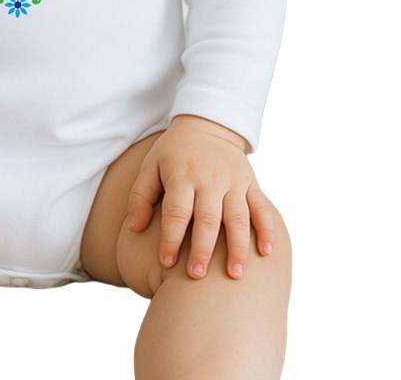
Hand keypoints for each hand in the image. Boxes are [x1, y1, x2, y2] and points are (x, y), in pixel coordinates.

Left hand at [127, 115, 277, 279]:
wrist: (207, 124)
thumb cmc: (174, 152)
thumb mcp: (151, 166)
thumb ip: (141, 196)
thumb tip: (134, 228)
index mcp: (182, 175)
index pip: (177, 211)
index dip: (171, 237)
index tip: (166, 262)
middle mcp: (209, 179)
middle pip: (208, 218)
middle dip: (203, 249)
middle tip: (197, 276)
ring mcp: (233, 181)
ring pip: (238, 217)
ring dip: (237, 246)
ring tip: (235, 275)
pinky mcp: (250, 183)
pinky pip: (261, 207)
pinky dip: (267, 229)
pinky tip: (267, 252)